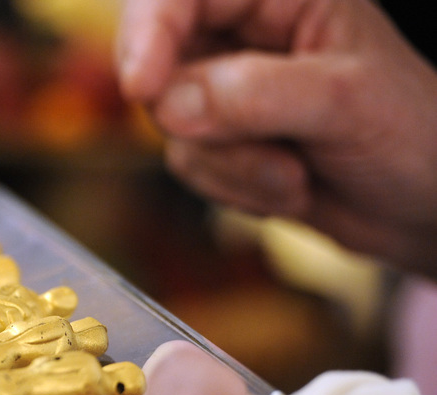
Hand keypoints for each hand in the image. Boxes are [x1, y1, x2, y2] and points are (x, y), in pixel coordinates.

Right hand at [117, 0, 436, 280]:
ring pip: (172, 124)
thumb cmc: (409, 132)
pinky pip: (188, 165)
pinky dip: (234, 189)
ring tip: (296, 174)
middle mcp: (240, 33)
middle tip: (260, 149)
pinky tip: (287, 187)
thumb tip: (169, 105)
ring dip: (234, 166)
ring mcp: (223, 88)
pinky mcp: (217, 139)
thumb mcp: (346, 102)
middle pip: (160, 60)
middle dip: (202, 121)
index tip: (145, 87)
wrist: (422, 203)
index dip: (151, 32)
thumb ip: (258, 94)